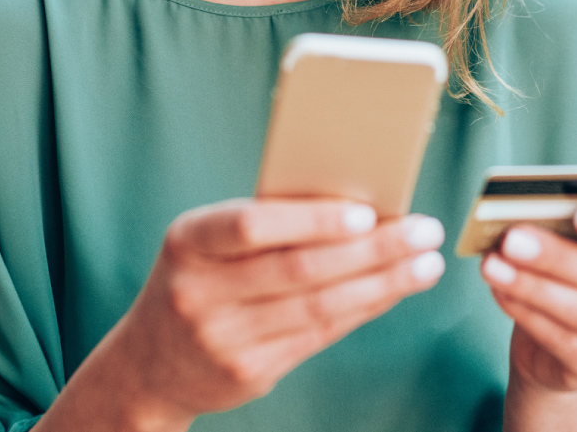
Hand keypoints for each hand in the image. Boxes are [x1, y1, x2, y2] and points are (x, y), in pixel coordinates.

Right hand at [37, 199, 445, 430]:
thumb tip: (356, 205)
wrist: (150, 365)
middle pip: (301, 269)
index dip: (312, 220)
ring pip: (320, 306)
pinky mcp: (249, 371)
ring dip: (383, 284)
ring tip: (425, 265)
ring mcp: (224, 338)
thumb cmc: (197, 282)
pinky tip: (393, 292)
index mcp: (188, 242)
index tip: (367, 212)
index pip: (252, 225)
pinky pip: (320, 335)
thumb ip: (263, 226)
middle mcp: (200, 292)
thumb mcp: (206, 245)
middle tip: (423, 230)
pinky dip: (363, 309)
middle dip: (373, 249)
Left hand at [482, 203, 576, 392]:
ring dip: (534, 287)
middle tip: (513, 238)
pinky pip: (564, 342)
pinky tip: (500, 291)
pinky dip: (527, 314)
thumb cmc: (576, 268)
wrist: (563, 335)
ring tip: (493, 265)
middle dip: (558, 257)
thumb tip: (528, 214)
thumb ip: (568, 226)